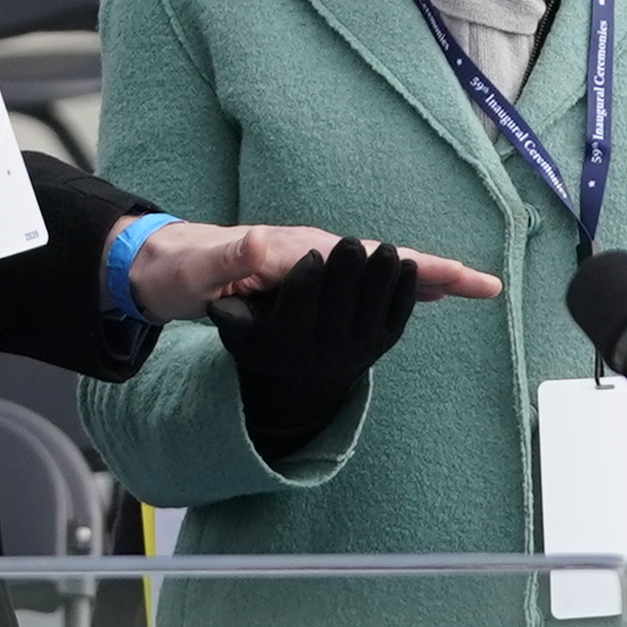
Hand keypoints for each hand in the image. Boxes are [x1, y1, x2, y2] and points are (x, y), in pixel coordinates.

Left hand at [125, 220, 495, 325]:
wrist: (164, 261)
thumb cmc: (182, 267)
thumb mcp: (203, 265)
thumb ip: (236, 257)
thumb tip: (272, 248)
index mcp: (298, 249)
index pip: (366, 257)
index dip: (411, 269)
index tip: (453, 277)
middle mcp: (314, 251)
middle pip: (387, 261)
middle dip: (435, 272)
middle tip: (486, 285)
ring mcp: (314, 264)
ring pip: (381, 271)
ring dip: (425, 278)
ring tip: (471, 287)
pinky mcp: (308, 278)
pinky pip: (363, 284)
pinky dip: (395, 287)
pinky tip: (417, 295)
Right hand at [216, 236, 439, 464]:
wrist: (300, 382)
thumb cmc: (264, 342)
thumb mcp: (239, 331)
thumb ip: (231, 313)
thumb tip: (220, 302)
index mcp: (287, 347)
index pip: (298, 308)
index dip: (305, 280)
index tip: (311, 254)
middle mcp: (324, 355)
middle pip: (340, 307)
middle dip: (347, 274)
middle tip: (350, 244)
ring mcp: (357, 352)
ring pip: (373, 311)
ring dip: (381, 279)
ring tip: (386, 251)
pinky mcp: (381, 346)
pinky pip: (397, 317)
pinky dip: (405, 291)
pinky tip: (406, 265)